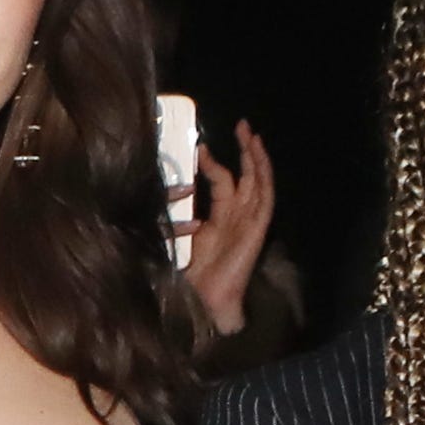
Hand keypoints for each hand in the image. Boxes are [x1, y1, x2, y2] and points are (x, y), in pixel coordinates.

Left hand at [176, 117, 277, 338]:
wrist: (205, 299)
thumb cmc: (191, 274)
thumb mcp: (179, 236)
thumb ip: (177, 217)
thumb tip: (160, 197)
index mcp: (222, 218)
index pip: (222, 181)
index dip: (212, 163)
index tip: (201, 147)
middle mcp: (239, 216)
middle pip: (246, 175)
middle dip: (244, 149)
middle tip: (241, 125)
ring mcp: (250, 221)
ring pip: (259, 182)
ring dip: (257, 158)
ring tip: (252, 135)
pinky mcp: (257, 229)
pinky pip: (265, 199)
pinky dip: (263, 178)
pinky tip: (260, 159)